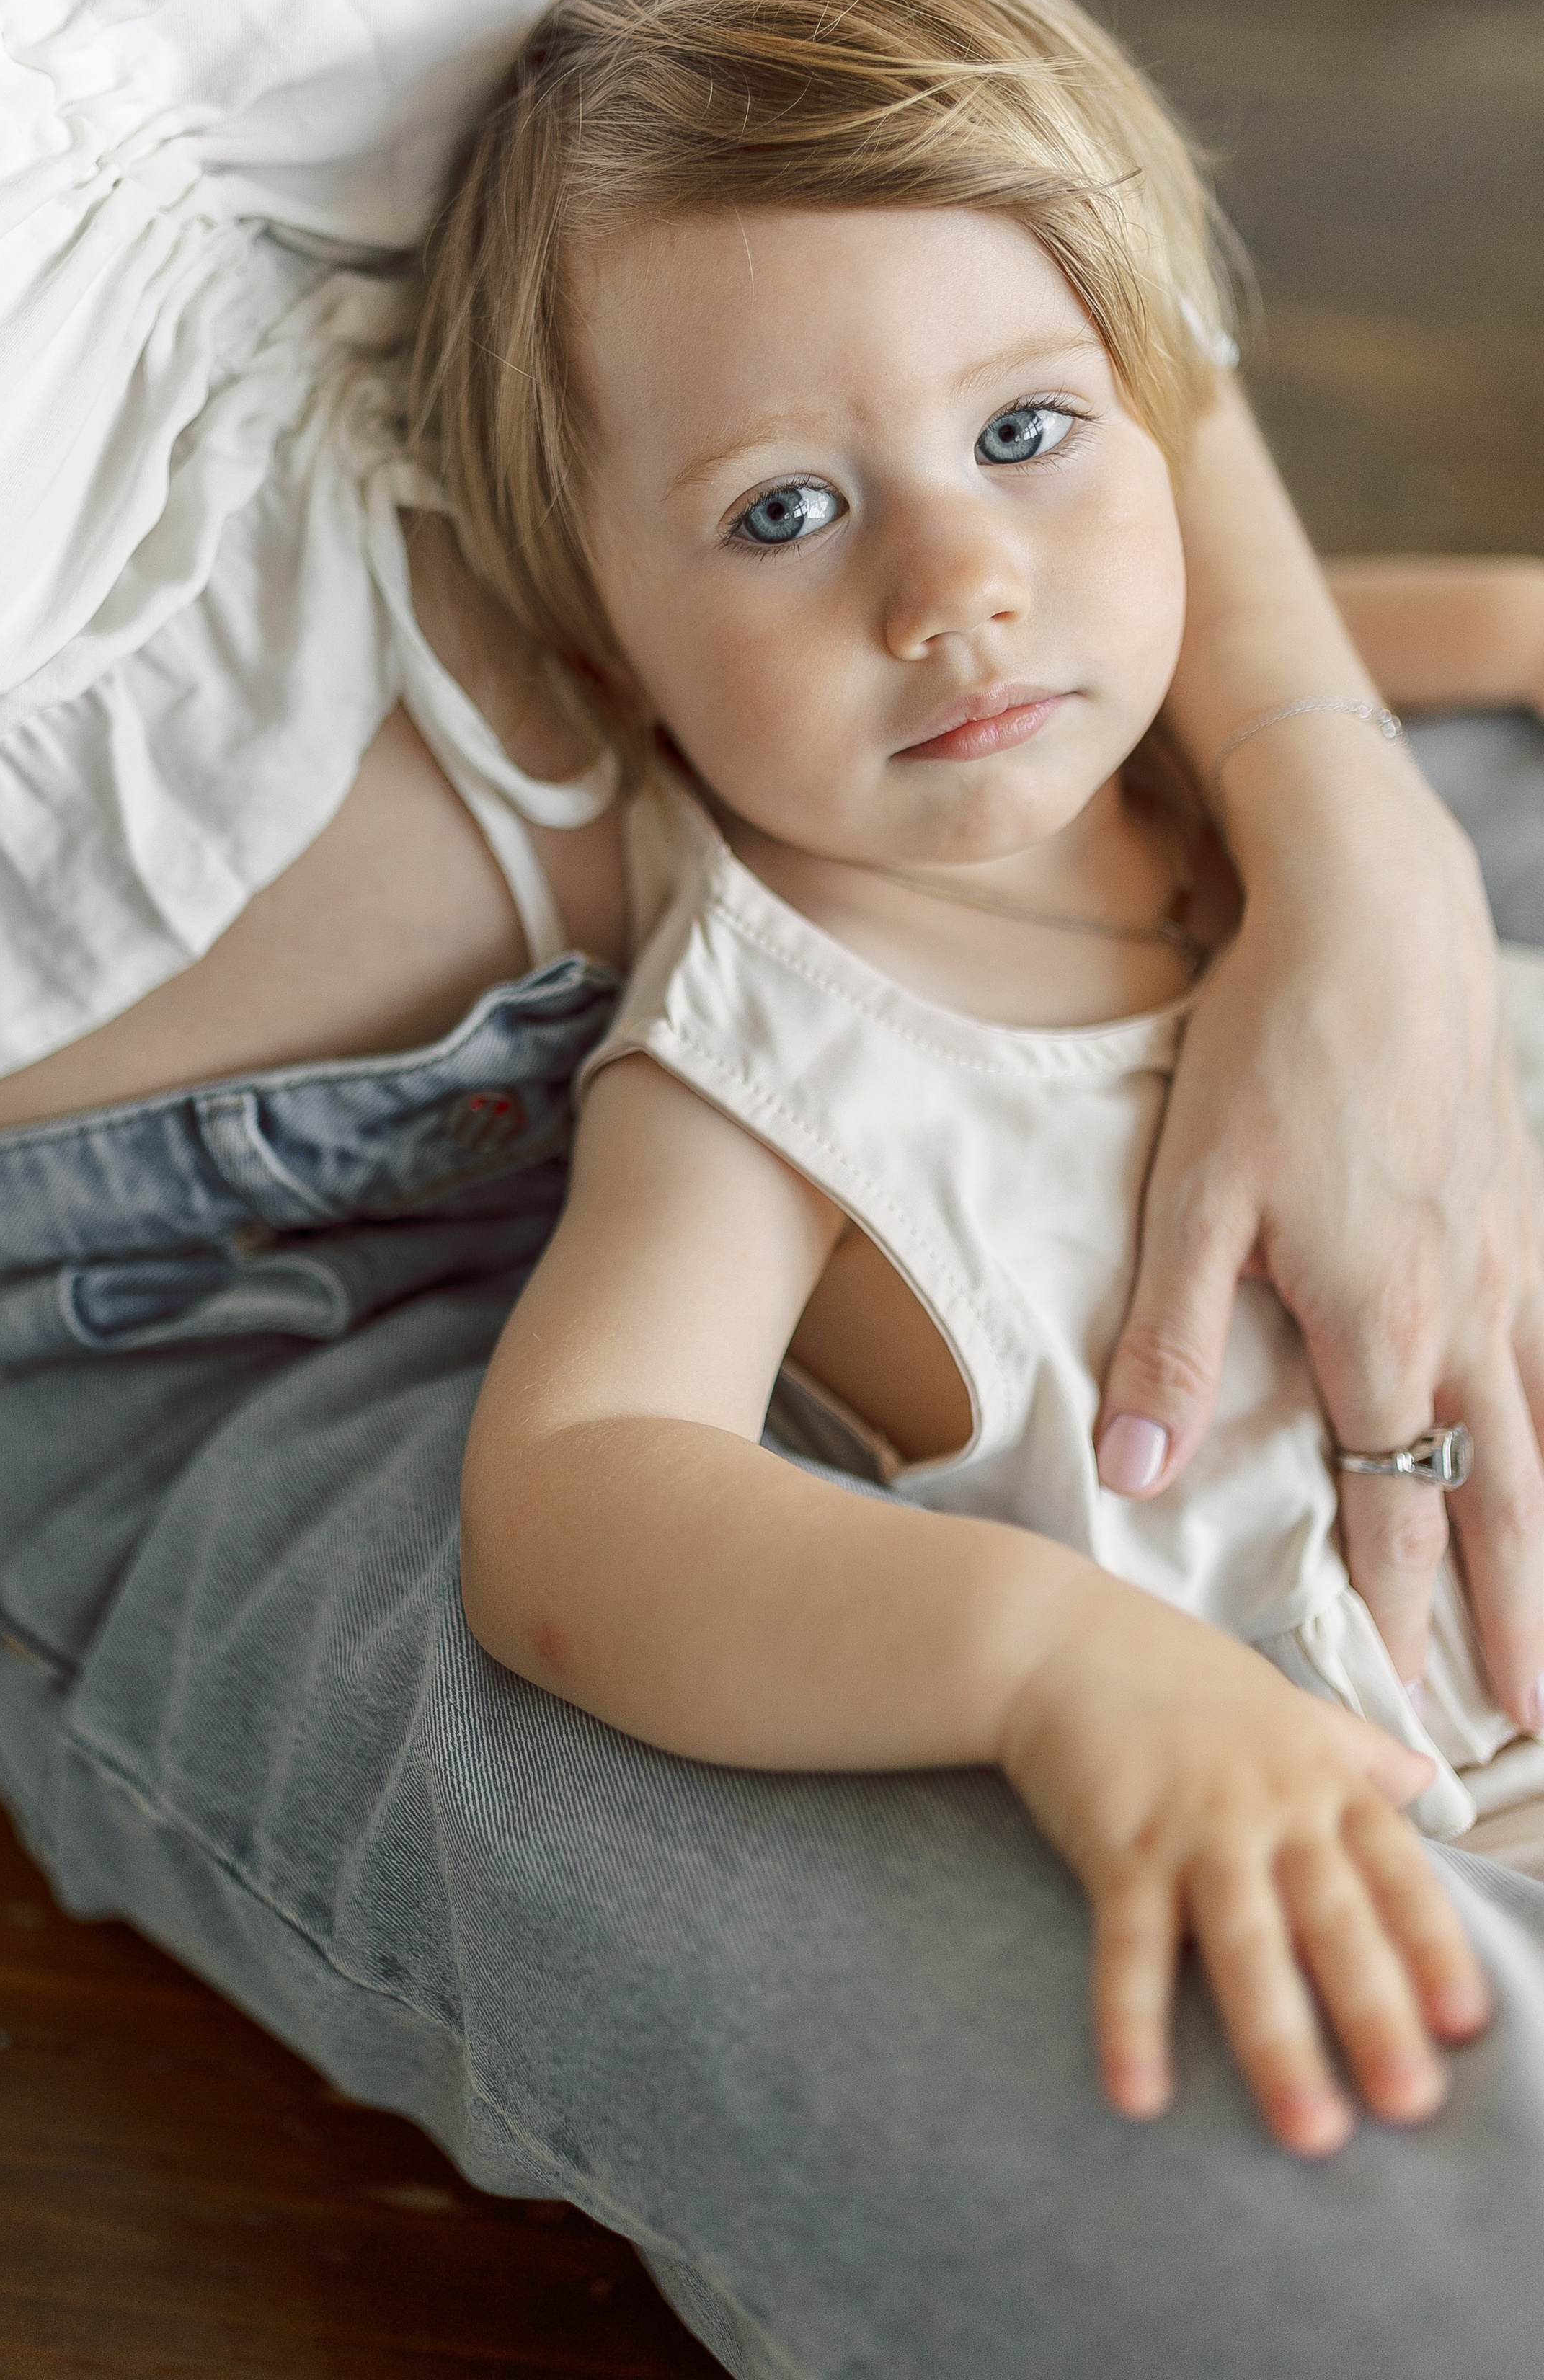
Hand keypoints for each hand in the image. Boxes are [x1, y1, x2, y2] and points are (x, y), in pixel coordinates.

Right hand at [1000, 1587, 1490, 2155]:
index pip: (1394, 1872)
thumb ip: (1356, 1750)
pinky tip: (1139, 2093)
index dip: (1433, 1946)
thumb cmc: (1172, 1673)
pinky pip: (1131, 1947)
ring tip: (1309, 2131)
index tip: (1466, 2023)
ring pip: (1247, 1945)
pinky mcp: (1117, 1847)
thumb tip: (1428, 1783)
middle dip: (1377, 2014)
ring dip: (1278, 2040)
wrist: (1054, 1637)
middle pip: (1334, 1920)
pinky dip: (1132, 2020)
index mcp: (1317, 1779)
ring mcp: (1193, 1829)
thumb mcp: (1283, 1703)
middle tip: (1411, 2104)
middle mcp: (1268, 1808)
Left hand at [1098, 730, 1543, 1721]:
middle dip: (1514, 1617)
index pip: (1391, 1510)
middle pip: (1501, 1497)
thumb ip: (1169, 1337)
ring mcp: (1509, 1260)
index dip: (1395, 1616)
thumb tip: (1138, 1467)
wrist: (1382, 922)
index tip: (1403, 1706)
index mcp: (1377, 1325)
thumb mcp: (1191, 1194)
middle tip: (1528, 1720)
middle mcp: (1463, 1311)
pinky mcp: (1521, 1210)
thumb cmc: (1275, 1052)